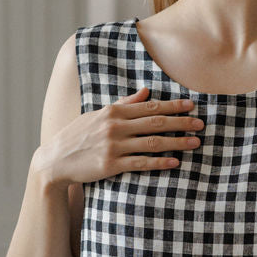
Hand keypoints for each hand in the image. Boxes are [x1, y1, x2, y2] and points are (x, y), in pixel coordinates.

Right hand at [34, 86, 203, 186]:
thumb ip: (124, 103)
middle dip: (181, 122)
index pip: (149, 107)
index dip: (172, 106)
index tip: (191, 106)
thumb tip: (146, 91)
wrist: (54, 160)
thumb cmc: (77, 135)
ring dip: (176, 142)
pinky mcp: (110, 165)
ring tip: (195, 143)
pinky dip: (159, 162)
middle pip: (155, 122)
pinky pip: (141, 163)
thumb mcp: (98, 114)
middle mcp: (114, 126)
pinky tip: (175, 162)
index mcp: (113, 111)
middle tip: (201, 124)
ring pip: (152, 142)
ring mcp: (113, 146)